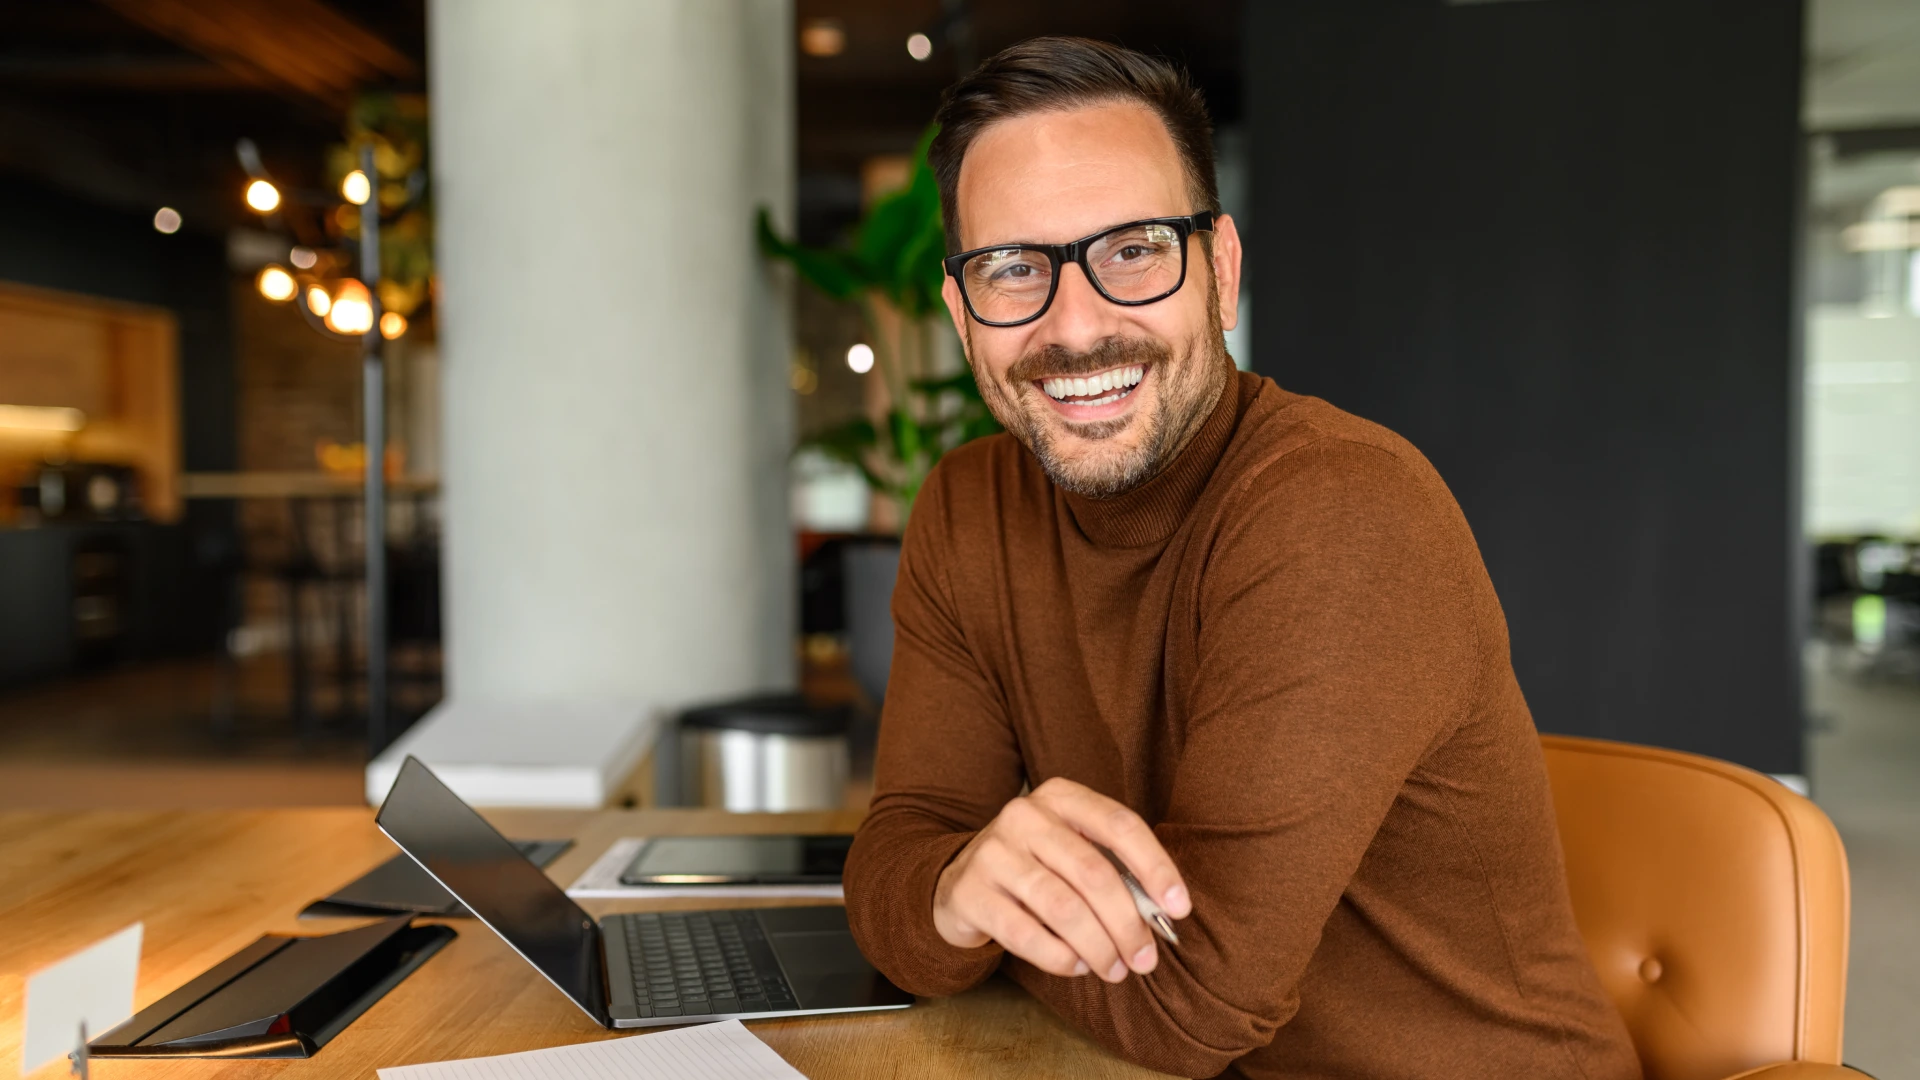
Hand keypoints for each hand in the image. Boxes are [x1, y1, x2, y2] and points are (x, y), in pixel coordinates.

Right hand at [932, 777, 1190, 982]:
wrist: (959, 882)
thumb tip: (1163, 915)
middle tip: (1146, 959)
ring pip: (1063, 908)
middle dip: (1127, 924)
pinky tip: (1077, 966)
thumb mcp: (1072, 851)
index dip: (1155, 867)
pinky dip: (1060, 958)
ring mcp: (992, 852)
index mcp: (1060, 796)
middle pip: (1093, 873)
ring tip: (1114, 970)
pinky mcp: (970, 892)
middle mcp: (1023, 816)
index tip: (1179, 908)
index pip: (1119, 825)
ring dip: (1098, 947)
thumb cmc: (1035, 868)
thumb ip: (1114, 871)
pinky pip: (1026, 935)